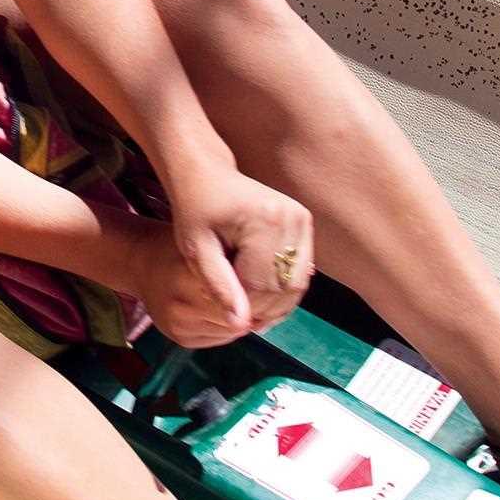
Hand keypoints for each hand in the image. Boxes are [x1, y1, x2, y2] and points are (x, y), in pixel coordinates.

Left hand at [145, 170, 314, 347]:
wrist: (208, 174)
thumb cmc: (195, 209)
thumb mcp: (197, 249)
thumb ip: (219, 286)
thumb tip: (240, 325)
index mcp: (266, 220)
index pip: (260, 285)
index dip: (241, 307)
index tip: (221, 312)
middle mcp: (292, 218)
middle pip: (283, 287)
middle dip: (260, 309)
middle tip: (236, 317)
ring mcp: (302, 220)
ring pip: (296, 283)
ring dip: (274, 303)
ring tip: (247, 309)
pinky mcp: (304, 223)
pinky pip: (299, 271)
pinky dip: (282, 289)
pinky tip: (260, 295)